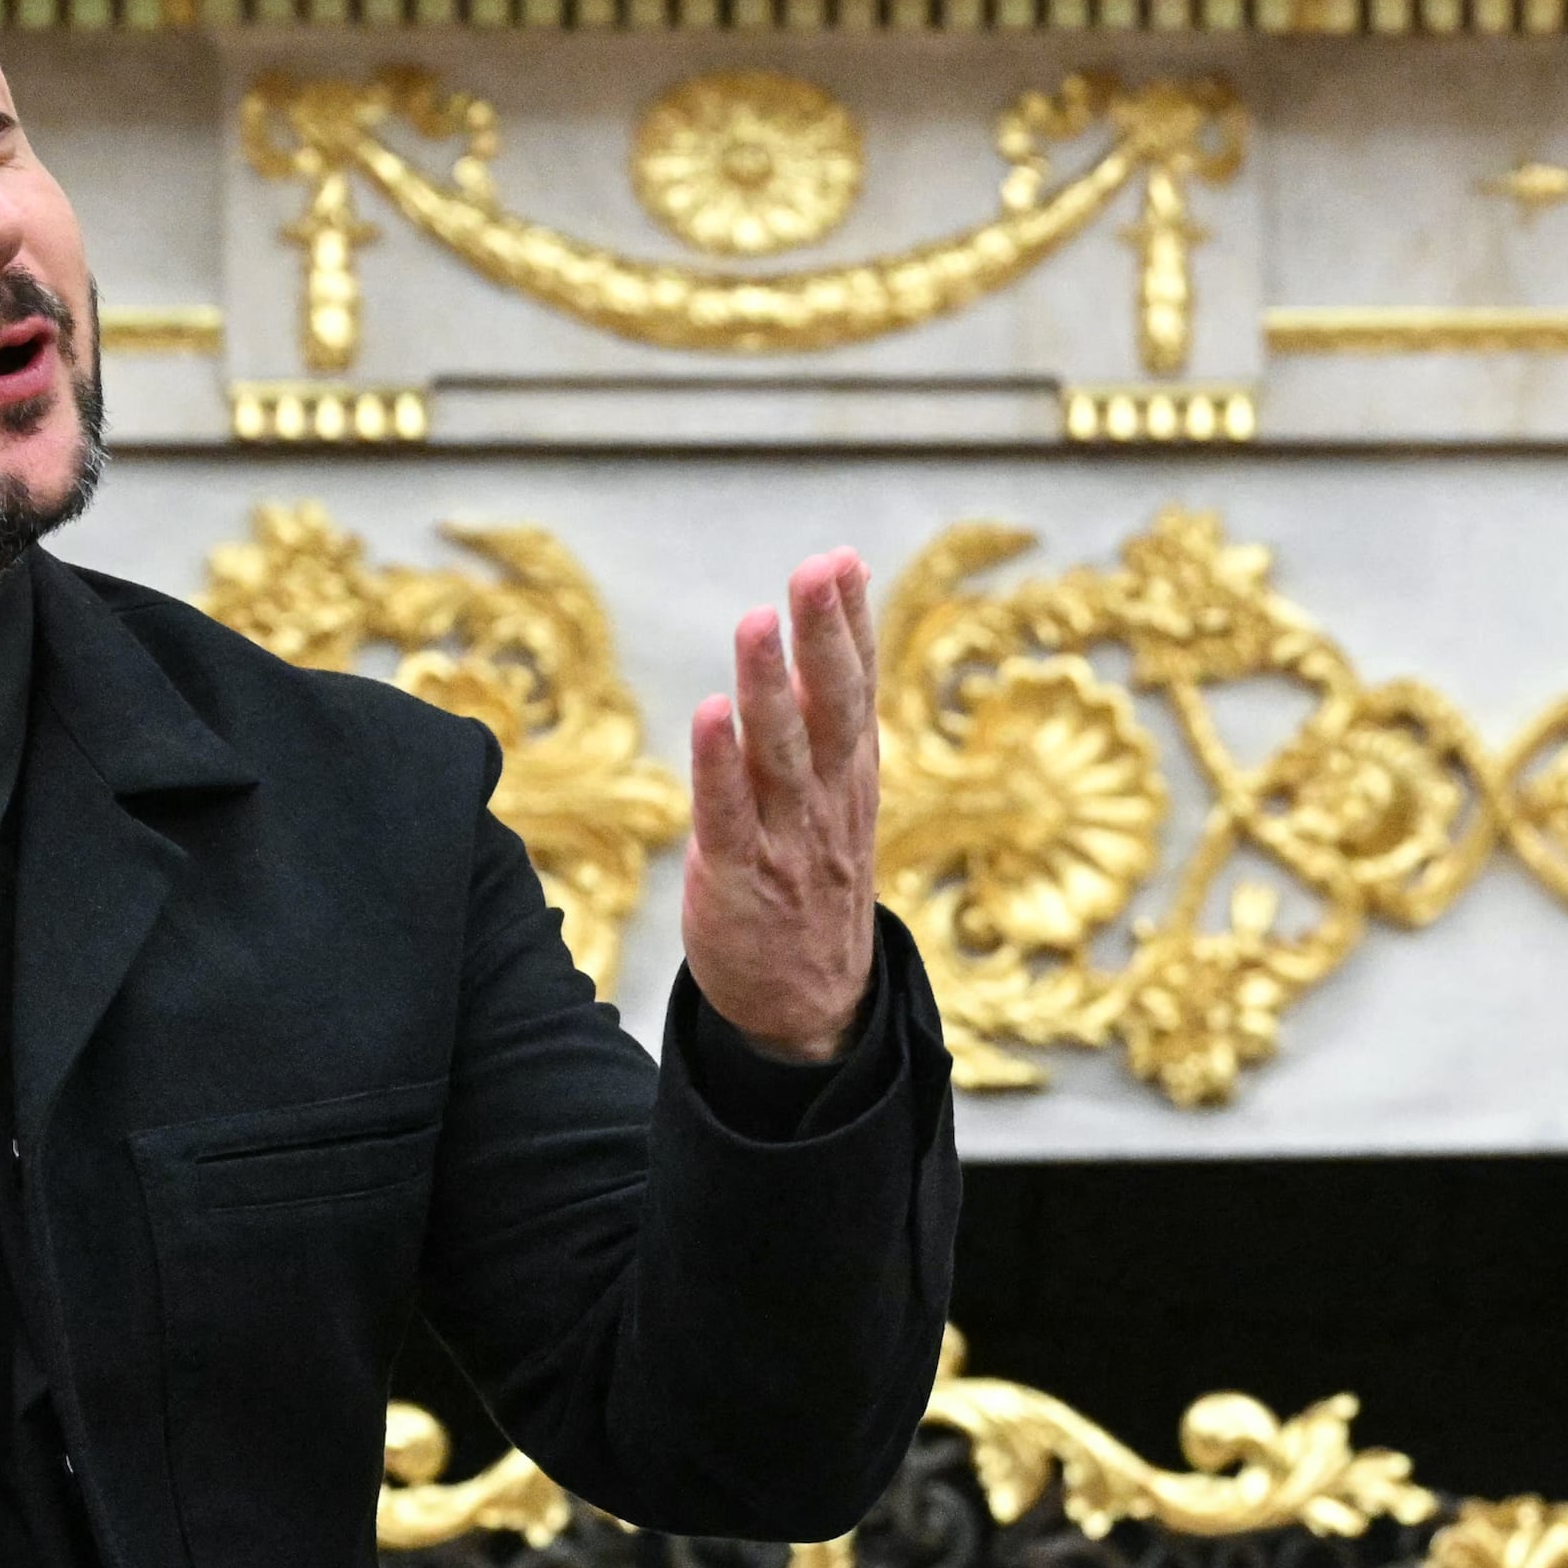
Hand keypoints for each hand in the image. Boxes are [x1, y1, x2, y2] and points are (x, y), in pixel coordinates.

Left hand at [683, 552, 880, 1064]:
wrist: (809, 1007)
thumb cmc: (811, 883)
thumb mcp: (836, 800)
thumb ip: (828, 720)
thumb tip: (828, 631)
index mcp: (851, 777)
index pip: (856, 687)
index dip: (851, 625)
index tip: (843, 561)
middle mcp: (827, 800)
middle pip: (831, 708)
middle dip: (825, 636)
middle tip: (816, 570)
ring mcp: (787, 839)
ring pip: (781, 753)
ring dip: (770, 686)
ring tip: (759, 621)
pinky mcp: (739, 877)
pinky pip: (728, 814)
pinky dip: (720, 764)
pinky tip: (711, 713)